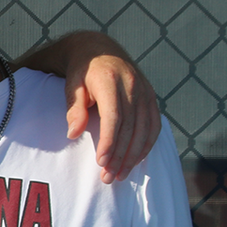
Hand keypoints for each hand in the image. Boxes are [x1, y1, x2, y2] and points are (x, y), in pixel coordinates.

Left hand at [65, 51, 159, 182]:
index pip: (114, 117)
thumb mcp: (71, 85)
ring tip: (121, 174)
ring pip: (145, 129)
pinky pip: (154, 124)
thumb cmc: (80, 72)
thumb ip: (74, 108)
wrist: (98, 49)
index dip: (110, 142)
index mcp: (110, 81)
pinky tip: (137, 160)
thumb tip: (73, 134)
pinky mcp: (151, 96)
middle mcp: (132, 85)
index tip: (101, 162)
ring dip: (134, 155)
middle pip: (130, 127)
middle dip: (120, 155)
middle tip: (109, 177)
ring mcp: (145, 90)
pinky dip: (147, 144)